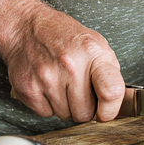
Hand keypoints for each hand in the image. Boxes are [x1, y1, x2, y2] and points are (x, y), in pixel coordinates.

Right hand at [1, 0, 125, 122]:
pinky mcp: (28, 89)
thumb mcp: (95, 45)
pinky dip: (48, 105)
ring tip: (61, 83)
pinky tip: (47, 85)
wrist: (26, 28)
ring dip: (65, 105)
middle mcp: (70, 65)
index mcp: (93, 53)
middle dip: (83, 106)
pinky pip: (46, 114)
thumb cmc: (63, 37)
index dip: (110, 110)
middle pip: (84, 113)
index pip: (111, 91)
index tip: (106, 112)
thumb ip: (108, 73)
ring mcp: (47, 78)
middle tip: (77, 88)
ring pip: (65, 115)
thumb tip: (117, 104)